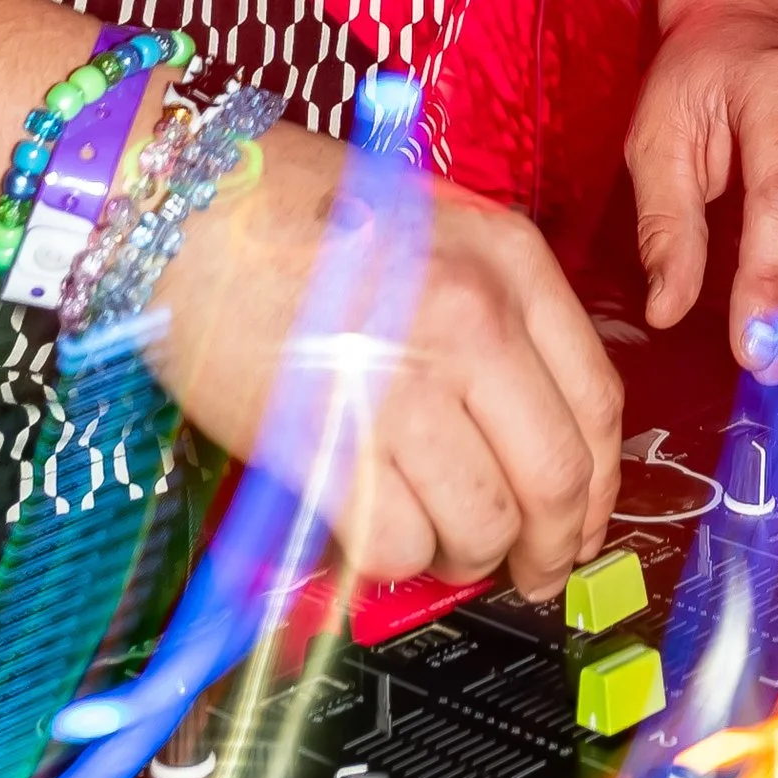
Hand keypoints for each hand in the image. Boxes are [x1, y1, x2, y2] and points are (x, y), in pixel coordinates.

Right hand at [151, 122, 624, 595]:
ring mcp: (404, 386)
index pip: (597, 402)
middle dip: (551, 549)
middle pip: (555, 479)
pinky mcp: (328, 444)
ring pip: (482, 527)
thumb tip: (521, 426)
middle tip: (530, 574)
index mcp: (507, 262)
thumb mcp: (429, 224)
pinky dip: (393, 561)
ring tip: (436, 545)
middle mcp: (473, 322)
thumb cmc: (290, 205)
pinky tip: (373, 531)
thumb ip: (491, 306)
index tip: (581, 524)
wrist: (180, 203)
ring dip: (466, 559)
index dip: (596, 487)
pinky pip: (396, 546)